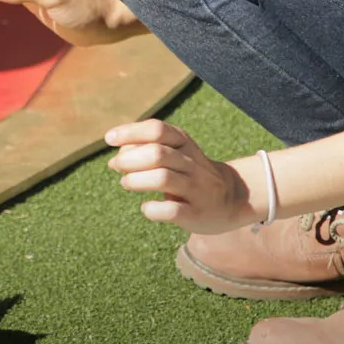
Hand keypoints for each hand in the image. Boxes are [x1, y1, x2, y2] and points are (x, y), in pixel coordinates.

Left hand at [105, 119, 254, 234]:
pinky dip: (152, 209)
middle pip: (157, 153)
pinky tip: (146, 207)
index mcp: (184, 144)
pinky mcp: (197, 213)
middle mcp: (192, 164)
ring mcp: (196, 189)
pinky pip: (172, 211)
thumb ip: (146, 151)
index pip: (157, 129)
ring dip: (136, 181)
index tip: (109, 138)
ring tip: (127, 183)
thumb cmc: (191, 173)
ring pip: (163, 179)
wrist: (233, 198)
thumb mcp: (176, 154)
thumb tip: (115, 159)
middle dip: (129, 159)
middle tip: (116, 166)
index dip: (130, 132)